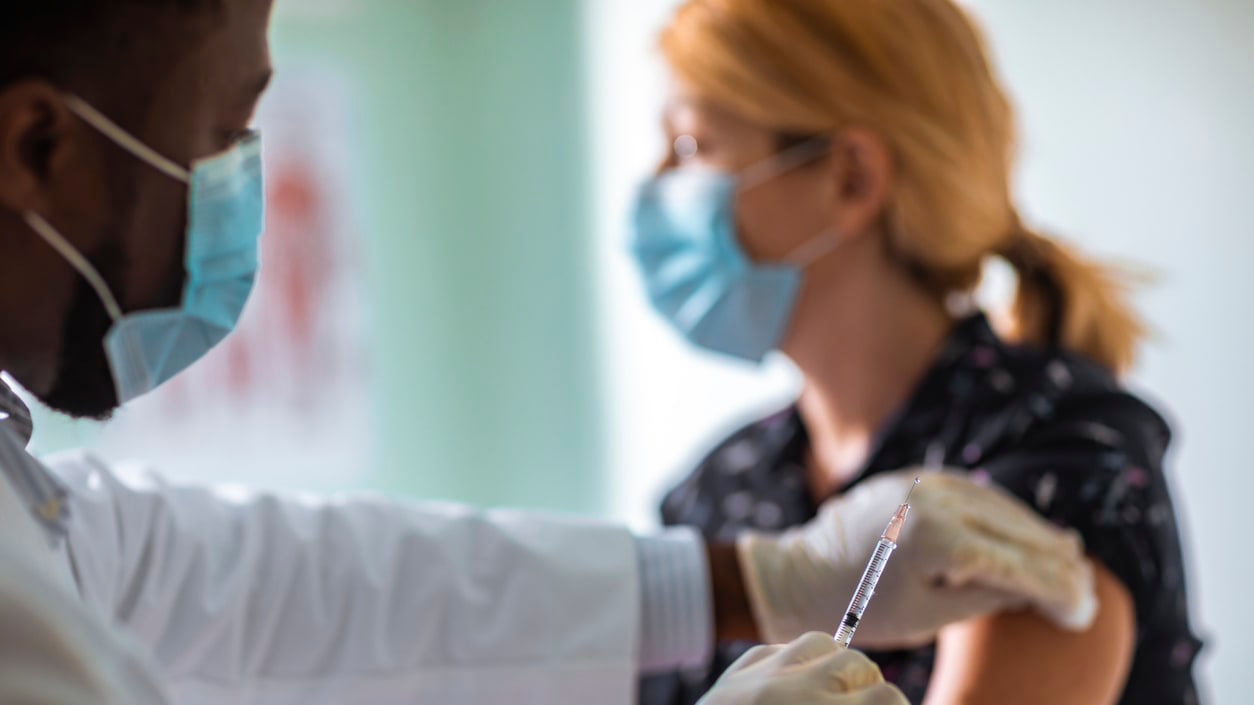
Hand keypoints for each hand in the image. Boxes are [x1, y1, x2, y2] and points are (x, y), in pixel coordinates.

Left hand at [697, 632, 906, 704]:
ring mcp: (759, 676)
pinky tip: (791, 688)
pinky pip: (775, 650)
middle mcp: (793, 690)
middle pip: (857, 662)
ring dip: (832, 665)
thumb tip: (886, 702)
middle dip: (866, 686)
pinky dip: (790, 665)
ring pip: (818, 642)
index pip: (886, 696)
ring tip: (830, 692)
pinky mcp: (733, 674)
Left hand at [737, 470, 1095, 647]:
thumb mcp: (931, 615)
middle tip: (1085, 588)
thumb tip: (1042, 585)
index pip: (1019, 565)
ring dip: (1036, 533)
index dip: (1057, 591)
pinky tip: (1025, 530)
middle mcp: (936, 501)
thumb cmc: (863, 607)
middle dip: (1055, 562)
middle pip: (1017, 530)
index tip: (1083, 612)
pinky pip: (975, 492)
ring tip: (1069, 558)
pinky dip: (1004, 513)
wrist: (801, 574)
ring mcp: (924, 483)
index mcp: (939, 541)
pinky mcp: (915, 478)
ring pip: (1000, 506)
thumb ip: (988, 594)